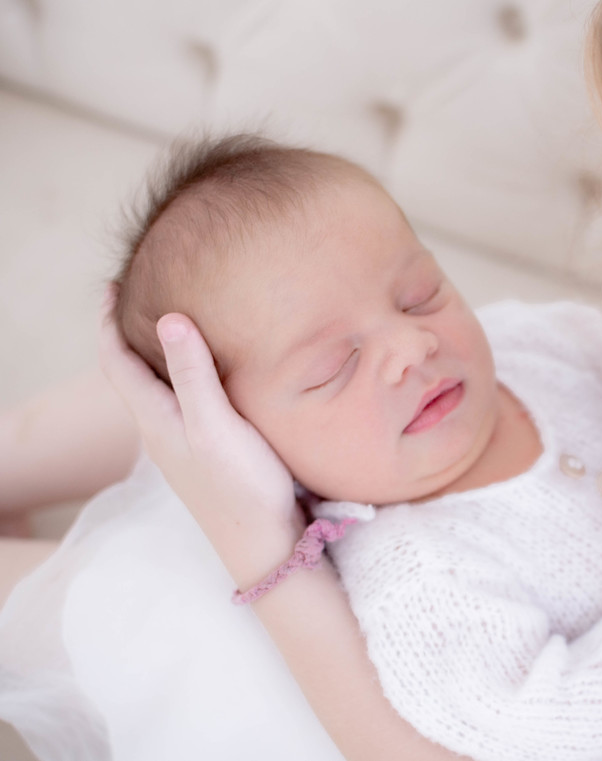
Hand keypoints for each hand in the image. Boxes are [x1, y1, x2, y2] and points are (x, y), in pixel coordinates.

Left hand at [98, 289, 301, 587]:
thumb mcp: (215, 425)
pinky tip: (211, 373)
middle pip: (132, 373)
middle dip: (131, 333)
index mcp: (154, 418)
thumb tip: (169, 317)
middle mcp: (161, 429)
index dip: (108, 322)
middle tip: (144, 296)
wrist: (264, 543)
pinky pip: (183, 402)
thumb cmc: (241, 485)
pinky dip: (185, 376)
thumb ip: (192, 374)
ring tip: (177, 323)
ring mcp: (183, 444)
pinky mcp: (207, 451)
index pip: (115, 362)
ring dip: (157, 355)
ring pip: (158, 388)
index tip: (112, 287)